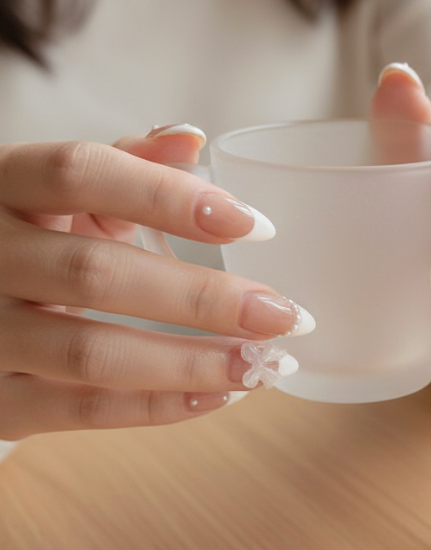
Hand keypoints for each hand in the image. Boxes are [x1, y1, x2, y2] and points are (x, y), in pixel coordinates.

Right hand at [0, 127, 310, 439]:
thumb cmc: (29, 248)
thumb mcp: (61, 198)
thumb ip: (124, 167)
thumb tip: (190, 139)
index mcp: (3, 187)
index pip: (81, 173)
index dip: (170, 198)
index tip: (255, 226)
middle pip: (96, 273)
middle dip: (204, 298)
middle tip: (283, 316)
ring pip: (92, 353)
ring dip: (192, 363)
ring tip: (264, 367)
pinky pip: (81, 410)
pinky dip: (158, 405)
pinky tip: (219, 396)